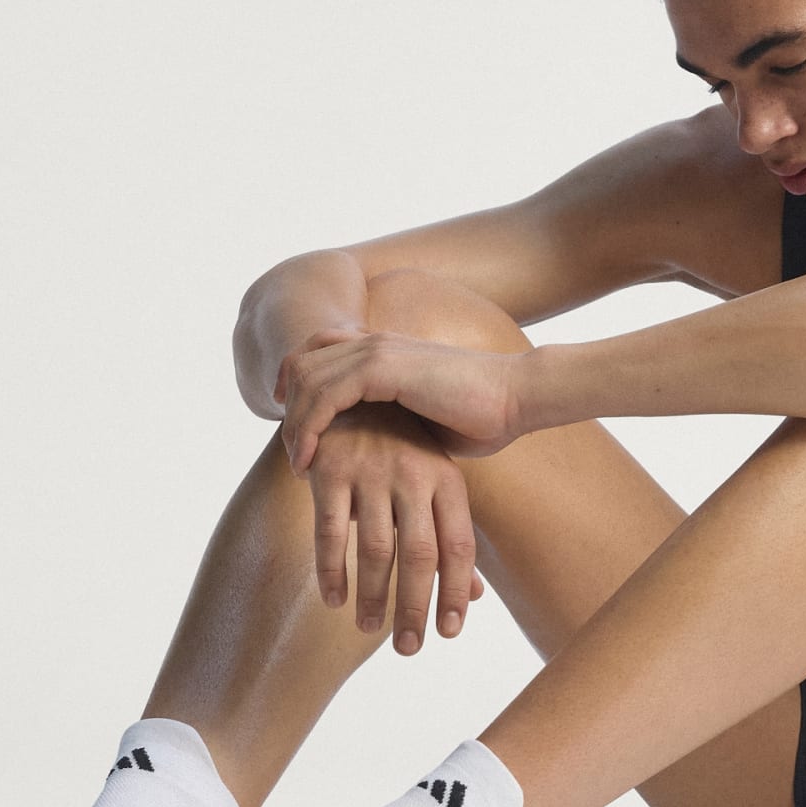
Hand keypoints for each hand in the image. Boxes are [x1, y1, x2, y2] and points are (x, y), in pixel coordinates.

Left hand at [274, 327, 525, 475]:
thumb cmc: (481, 418)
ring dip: (295, 425)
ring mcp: (377, 350)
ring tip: (299, 465)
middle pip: (304, 362)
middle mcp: (375, 342)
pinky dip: (309, 429)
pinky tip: (309, 461)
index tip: (293, 426)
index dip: (297, 381)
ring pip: (308, 379)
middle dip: (290, 408)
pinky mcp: (382, 368)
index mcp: (385, 348)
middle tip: (294, 452)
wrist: (515, 399)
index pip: (319, 349)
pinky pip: (325, 395)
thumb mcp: (424, 421)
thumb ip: (393, 425)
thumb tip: (373, 457)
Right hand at [288, 399, 487, 653]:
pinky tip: (334, 598)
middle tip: (411, 649)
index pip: (458, 547)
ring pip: (375, 550)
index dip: (455, 592)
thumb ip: (450, 536)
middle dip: (416, 607)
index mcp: (447, 479)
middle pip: (420, 555)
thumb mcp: (436, 482)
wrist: (355, 390)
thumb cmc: (402, 449)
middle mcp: (414, 474)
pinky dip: (331, 570)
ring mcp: (371, 470)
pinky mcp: (331, 470)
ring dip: (373, 596)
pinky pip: (330, 532)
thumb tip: (474, 597)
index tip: (449, 633)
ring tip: (369, 628)